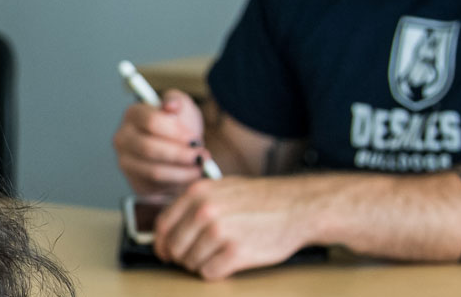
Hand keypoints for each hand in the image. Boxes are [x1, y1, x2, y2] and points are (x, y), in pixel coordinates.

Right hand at [114, 89, 211, 198]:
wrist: (178, 152)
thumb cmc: (178, 129)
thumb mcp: (182, 108)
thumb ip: (177, 101)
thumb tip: (170, 105)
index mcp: (133, 114)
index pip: (151, 121)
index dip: (176, 131)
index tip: (194, 138)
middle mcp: (123, 137)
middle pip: (149, 148)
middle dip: (180, 154)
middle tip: (200, 155)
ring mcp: (125, 161)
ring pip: (154, 170)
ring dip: (182, 171)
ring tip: (199, 167)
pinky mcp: (135, 182)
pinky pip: (157, 186)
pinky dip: (177, 183)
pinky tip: (189, 176)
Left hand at [154, 177, 320, 279]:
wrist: (298, 207)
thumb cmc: (263, 200)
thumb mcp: (222, 188)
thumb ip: (195, 204)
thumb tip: (170, 227)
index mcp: (198, 193)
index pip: (163, 225)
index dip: (161, 243)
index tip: (165, 252)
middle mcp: (205, 211)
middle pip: (174, 246)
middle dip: (182, 257)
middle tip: (195, 258)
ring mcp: (220, 232)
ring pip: (191, 262)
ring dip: (201, 265)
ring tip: (218, 256)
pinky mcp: (236, 252)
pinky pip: (209, 273)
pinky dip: (216, 272)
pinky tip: (228, 263)